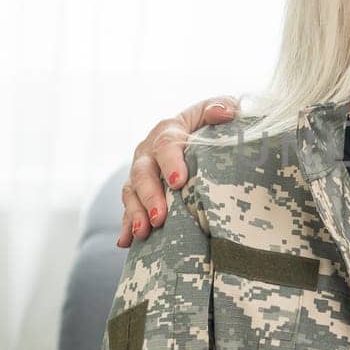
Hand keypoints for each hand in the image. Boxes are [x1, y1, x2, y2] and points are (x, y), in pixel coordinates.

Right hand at [117, 95, 237, 247]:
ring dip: (135, 214)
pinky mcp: (139, 192)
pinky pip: (128, 208)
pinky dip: (126, 225)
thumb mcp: (219, 109)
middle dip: (150, 196)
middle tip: (160, 217)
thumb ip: (220, 107)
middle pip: (143, 172)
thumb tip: (224, 112)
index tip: (179, 182)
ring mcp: (141, 172)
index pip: (167, 145)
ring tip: (143, 233)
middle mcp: (149, 151)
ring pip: (131, 192)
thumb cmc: (213, 124)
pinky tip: (125, 242)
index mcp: (169, 130)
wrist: (201, 135)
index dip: (171, 163)